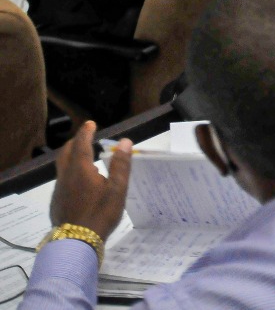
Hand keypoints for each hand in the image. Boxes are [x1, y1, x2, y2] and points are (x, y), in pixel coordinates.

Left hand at [50, 122, 131, 240]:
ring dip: (72, 157)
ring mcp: (59, 189)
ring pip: (63, 166)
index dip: (86, 132)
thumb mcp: (117, 189)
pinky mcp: (57, 201)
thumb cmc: (101, 213)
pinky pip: (62, 180)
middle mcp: (66, 176)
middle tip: (85, 137)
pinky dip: (70, 172)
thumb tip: (125, 142)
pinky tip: (80, 183)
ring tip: (85, 158)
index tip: (90, 123)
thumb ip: (121, 165)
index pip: (81, 144)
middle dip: (75, 142)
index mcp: (81, 170)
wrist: (77, 242)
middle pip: (66, 153)